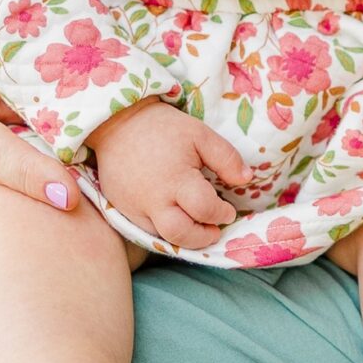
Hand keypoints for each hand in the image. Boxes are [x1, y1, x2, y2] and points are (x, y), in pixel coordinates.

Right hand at [90, 98, 250, 251]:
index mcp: (175, 179)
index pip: (204, 209)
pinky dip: (163, 229)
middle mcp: (153, 200)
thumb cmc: (163, 128)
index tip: (228, 209)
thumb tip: (246, 179)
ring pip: (162, 237)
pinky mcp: (121, 210)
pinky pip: (145, 230)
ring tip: (196, 224)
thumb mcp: (200, 135)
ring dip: (184, 236)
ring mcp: (134, 208)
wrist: (117, 123)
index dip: (221, 214)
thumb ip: (226, 158)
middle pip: (181, 235)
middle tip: (214, 229)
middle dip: (203, 238)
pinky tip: (174, 217)